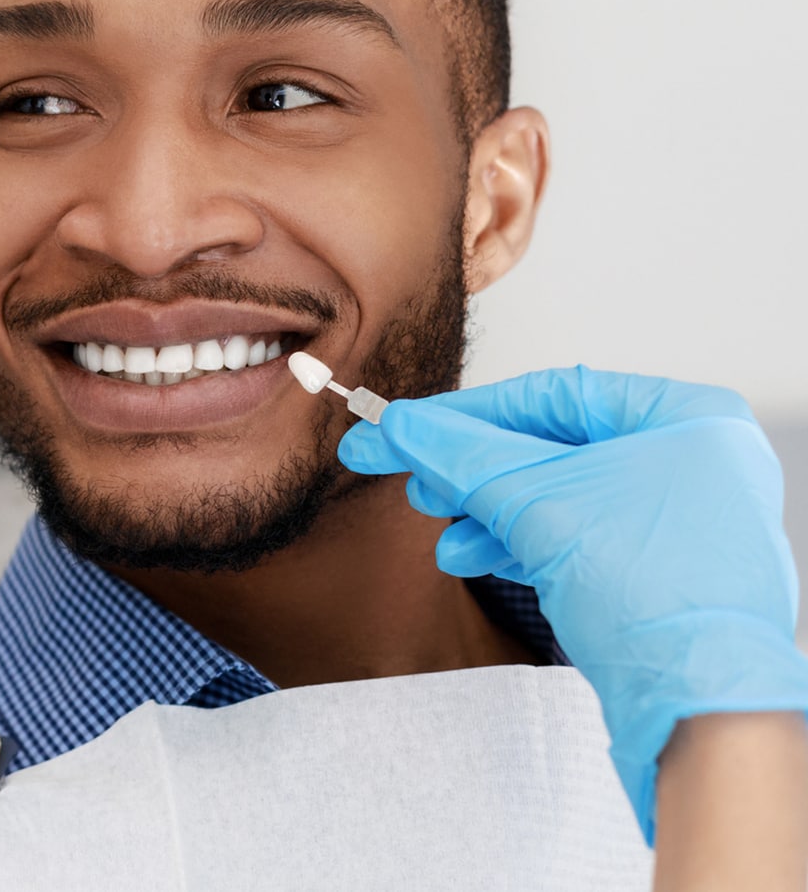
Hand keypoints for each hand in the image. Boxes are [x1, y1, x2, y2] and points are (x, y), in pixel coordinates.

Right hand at [338, 366, 807, 839]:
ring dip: (486, 513)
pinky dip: (519, 543)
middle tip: (410, 479)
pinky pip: (575, 536)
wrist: (700, 708)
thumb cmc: (656, 595)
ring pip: (557, 497)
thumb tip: (404, 426)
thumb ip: (463, 456)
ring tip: (438, 529)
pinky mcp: (658, 568)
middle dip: (472, 471)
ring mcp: (677, 518)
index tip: (403, 426)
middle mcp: (691, 460)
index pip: (551, 396)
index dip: (465, 413)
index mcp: (685, 418)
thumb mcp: (538, 505)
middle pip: (549, 447)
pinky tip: (471, 555)